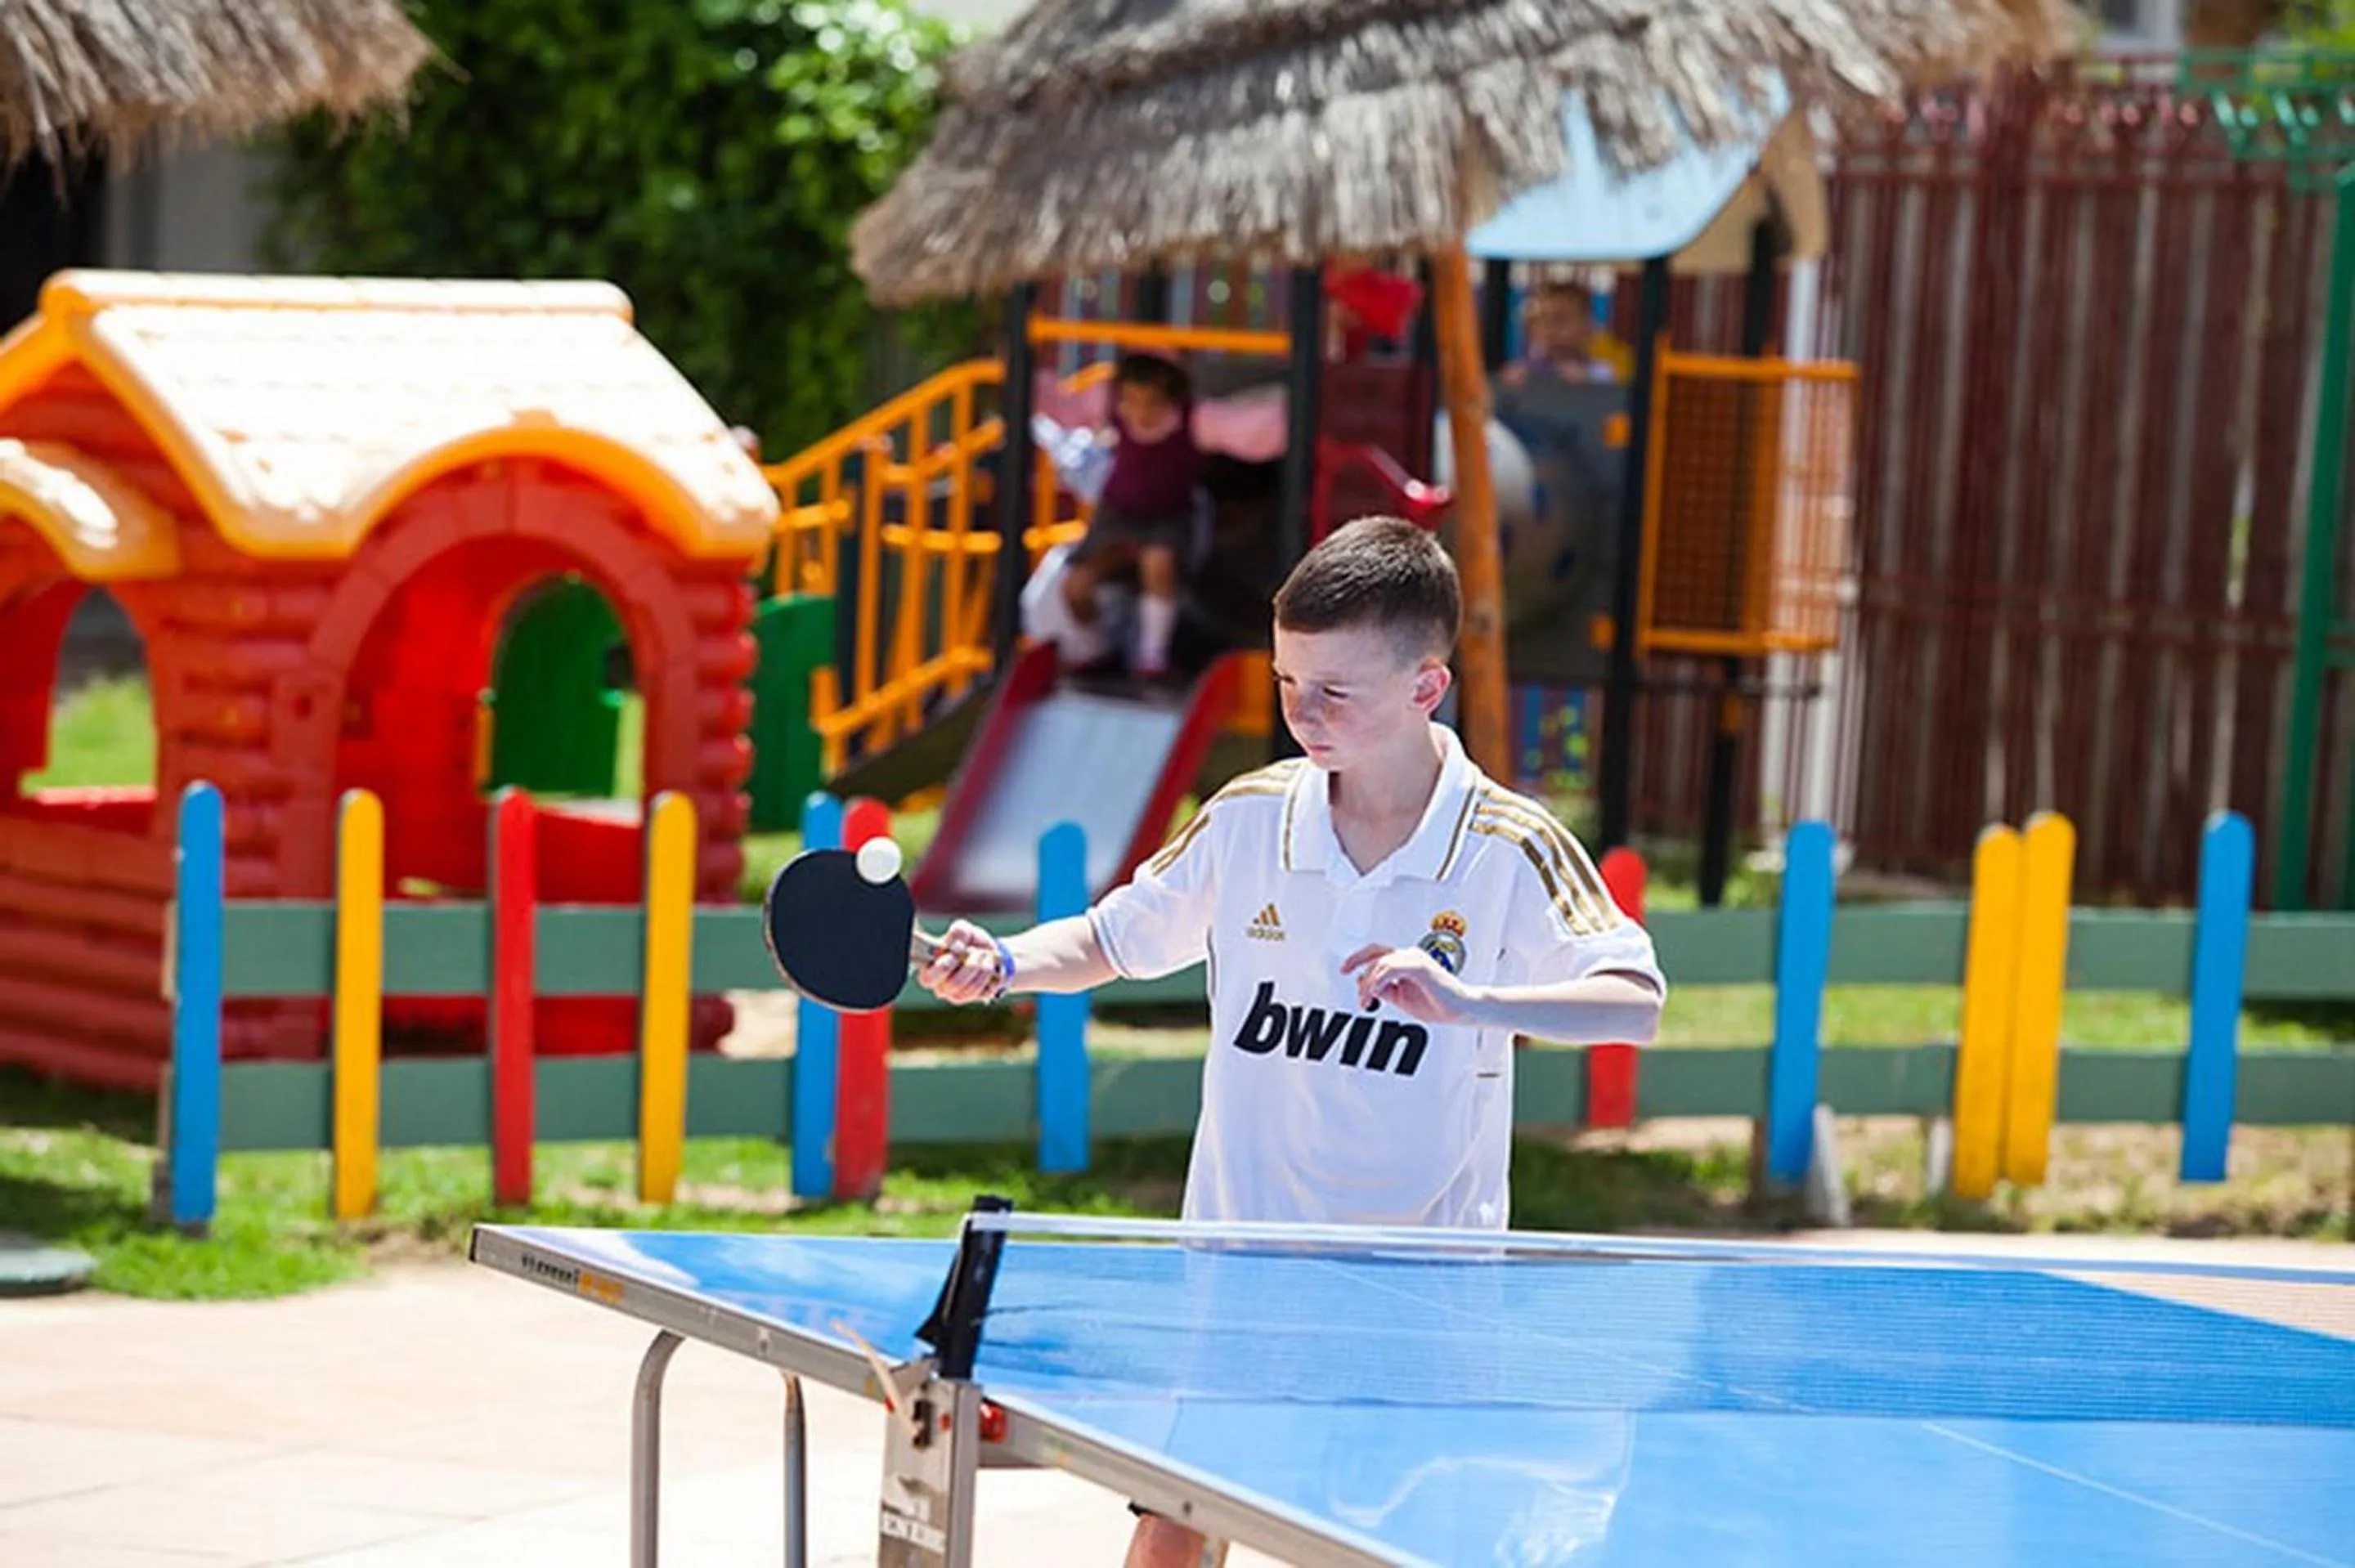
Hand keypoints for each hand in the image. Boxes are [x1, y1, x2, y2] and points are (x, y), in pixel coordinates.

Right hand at [917, 919, 1008, 1005]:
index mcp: (929, 971)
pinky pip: (984, 990)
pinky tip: (988, 965)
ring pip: (972, 987)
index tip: (954, 954)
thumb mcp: (963, 930)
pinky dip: (990, 973)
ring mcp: (957, 995)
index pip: (928, 979)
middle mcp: (941, 987)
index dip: (944, 967)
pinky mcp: (974, 998)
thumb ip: (957, 933)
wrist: (989, 951)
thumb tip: (957, 947)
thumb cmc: (969, 942)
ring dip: (983, 967)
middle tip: (976, 952)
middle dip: (969, 965)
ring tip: (985, 955)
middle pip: (953, 984)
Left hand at [1340, 945, 1477, 1024]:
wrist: (1461, 1009)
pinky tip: (1375, 993)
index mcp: (1406, 960)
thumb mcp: (1401, 998)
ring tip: (1366, 1000)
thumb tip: (1364, 984)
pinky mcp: (1421, 967)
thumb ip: (1384, 989)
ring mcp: (1416, 959)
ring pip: (1381, 963)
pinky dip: (1380, 981)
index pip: (1377, 952)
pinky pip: (1392, 970)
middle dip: (1362, 977)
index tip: (1344, 969)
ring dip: (1369, 983)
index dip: (1358, 958)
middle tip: (1359, 997)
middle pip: (1376, 956)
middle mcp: (1410, 955)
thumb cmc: (1437, 1003)